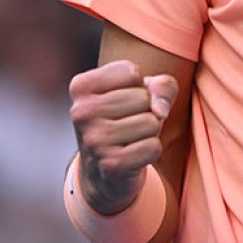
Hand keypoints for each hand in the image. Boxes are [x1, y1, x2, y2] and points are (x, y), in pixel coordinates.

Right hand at [68, 59, 178, 213]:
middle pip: (143, 97)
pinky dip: (152, 150)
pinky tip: (133, 154)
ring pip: (151, 122)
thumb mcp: (143, 90)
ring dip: (150, 131)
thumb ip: (161, 85)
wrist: (105, 170)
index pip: (130, 72)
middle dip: (147, 110)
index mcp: (81, 86)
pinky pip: (153, 146)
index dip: (139, 86)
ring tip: (131, 138)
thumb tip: (160, 110)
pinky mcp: (110, 164)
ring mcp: (93, 140)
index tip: (124, 100)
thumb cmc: (126, 118)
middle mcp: (81, 112)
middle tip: (128, 123)